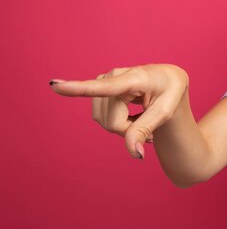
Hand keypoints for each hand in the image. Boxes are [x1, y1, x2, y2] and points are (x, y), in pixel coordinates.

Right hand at [50, 64, 188, 158]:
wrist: (169, 80)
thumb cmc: (170, 93)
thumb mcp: (165, 112)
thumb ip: (145, 131)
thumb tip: (134, 153)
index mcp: (136, 78)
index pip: (105, 87)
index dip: (78, 88)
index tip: (54, 85)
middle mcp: (116, 75)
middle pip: (110, 120)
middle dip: (127, 130)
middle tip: (149, 129)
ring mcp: (106, 80)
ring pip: (102, 120)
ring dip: (122, 127)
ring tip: (142, 118)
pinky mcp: (101, 86)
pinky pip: (100, 116)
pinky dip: (116, 122)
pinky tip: (132, 115)